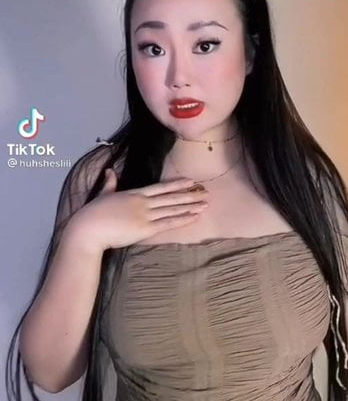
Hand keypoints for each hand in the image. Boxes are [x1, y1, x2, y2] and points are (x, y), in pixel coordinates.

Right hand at [67, 170, 209, 251]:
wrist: (89, 229)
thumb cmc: (93, 214)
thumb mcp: (103, 194)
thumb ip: (109, 183)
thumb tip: (109, 171)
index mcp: (134, 193)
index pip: (160, 187)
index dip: (176, 184)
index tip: (190, 181)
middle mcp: (143, 202)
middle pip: (171, 197)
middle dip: (190, 195)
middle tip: (206, 192)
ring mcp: (145, 215)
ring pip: (173, 209)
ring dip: (190, 206)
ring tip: (205, 204)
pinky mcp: (146, 229)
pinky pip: (168, 224)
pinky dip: (183, 220)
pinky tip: (194, 217)